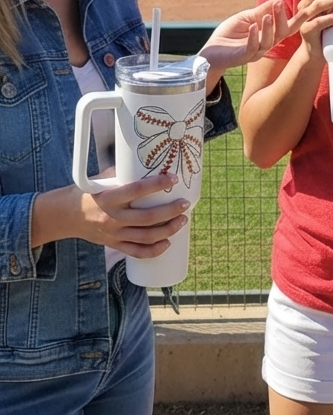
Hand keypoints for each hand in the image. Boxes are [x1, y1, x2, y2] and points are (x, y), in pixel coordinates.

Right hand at [34, 173, 189, 258]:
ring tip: (182, 221)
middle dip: (170, 211)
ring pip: (146, 236)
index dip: (157, 184)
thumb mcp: (101, 180)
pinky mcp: (114, 244)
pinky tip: (167, 243)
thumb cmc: (87, 193)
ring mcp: (114, 234)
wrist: (66, 216)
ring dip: (168, 230)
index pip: (137, 190)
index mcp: (109, 198)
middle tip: (184, 204)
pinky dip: (154, 250)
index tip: (172, 178)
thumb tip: (148, 163)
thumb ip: (122, 174)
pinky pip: (137, 252)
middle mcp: (112, 217)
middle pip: (147, 218)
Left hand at [200, 0, 290, 88]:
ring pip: (268, 42)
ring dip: (269, 27)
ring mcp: (255, 52)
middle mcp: (266, 45)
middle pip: (282, 34)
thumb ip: (261, 11)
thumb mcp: (247, 18)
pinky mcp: (243, 57)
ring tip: (266, 15)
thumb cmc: (229, 33)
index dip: (299, 19)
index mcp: (269, 34)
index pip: (288, 27)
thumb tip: (278, 0)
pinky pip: (252, 48)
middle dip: (281, 19)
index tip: (308, 8)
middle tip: (279, 4)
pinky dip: (253, 36)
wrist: (211, 51)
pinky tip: (253, 26)